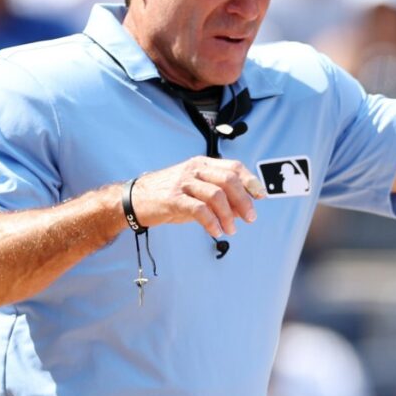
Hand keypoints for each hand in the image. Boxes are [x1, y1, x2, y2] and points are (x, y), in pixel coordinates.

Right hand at [128, 157, 264, 237]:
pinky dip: (212, 222)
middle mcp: (194, 170)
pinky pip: (199, 210)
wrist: (134, 199)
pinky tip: (216, 231)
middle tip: (250, 218)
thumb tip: (244, 210)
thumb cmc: (170, 195)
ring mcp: (183, 183)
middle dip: (244, 200)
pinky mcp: (173, 199)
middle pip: (229, 180)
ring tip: (231, 229)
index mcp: (202, 164)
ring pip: (216, 195)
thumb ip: (220, 197)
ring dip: (229, 215)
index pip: (234, 167)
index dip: (251, 181)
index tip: (261, 196)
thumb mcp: (197, 190)